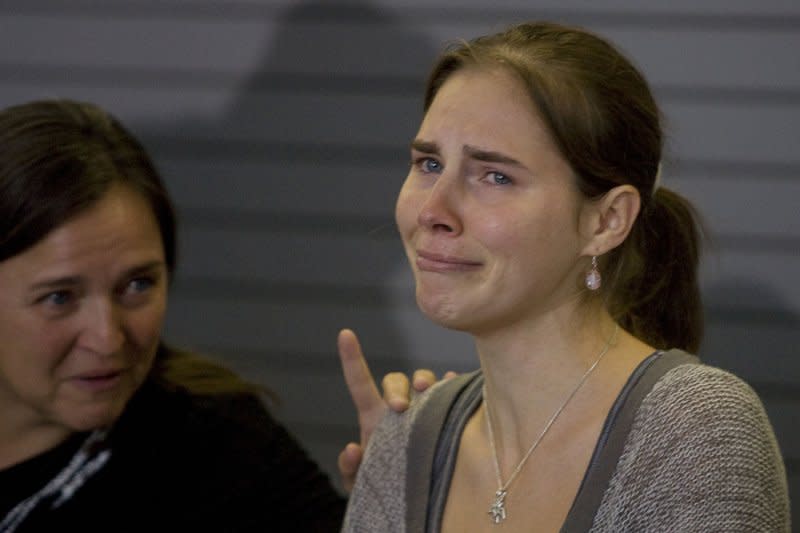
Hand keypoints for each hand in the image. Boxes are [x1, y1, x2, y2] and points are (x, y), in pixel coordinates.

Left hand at [336, 328, 454, 491]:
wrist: (408, 501)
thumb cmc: (380, 487)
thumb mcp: (360, 483)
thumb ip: (350, 469)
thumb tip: (352, 448)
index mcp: (373, 418)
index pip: (361, 383)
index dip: (352, 358)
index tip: (345, 334)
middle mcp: (398, 409)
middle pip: (396, 380)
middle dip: (397, 388)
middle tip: (400, 408)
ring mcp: (422, 411)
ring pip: (423, 381)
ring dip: (426, 380)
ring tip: (429, 390)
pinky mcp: (444, 418)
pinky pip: (450, 393)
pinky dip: (452, 384)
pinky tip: (455, 384)